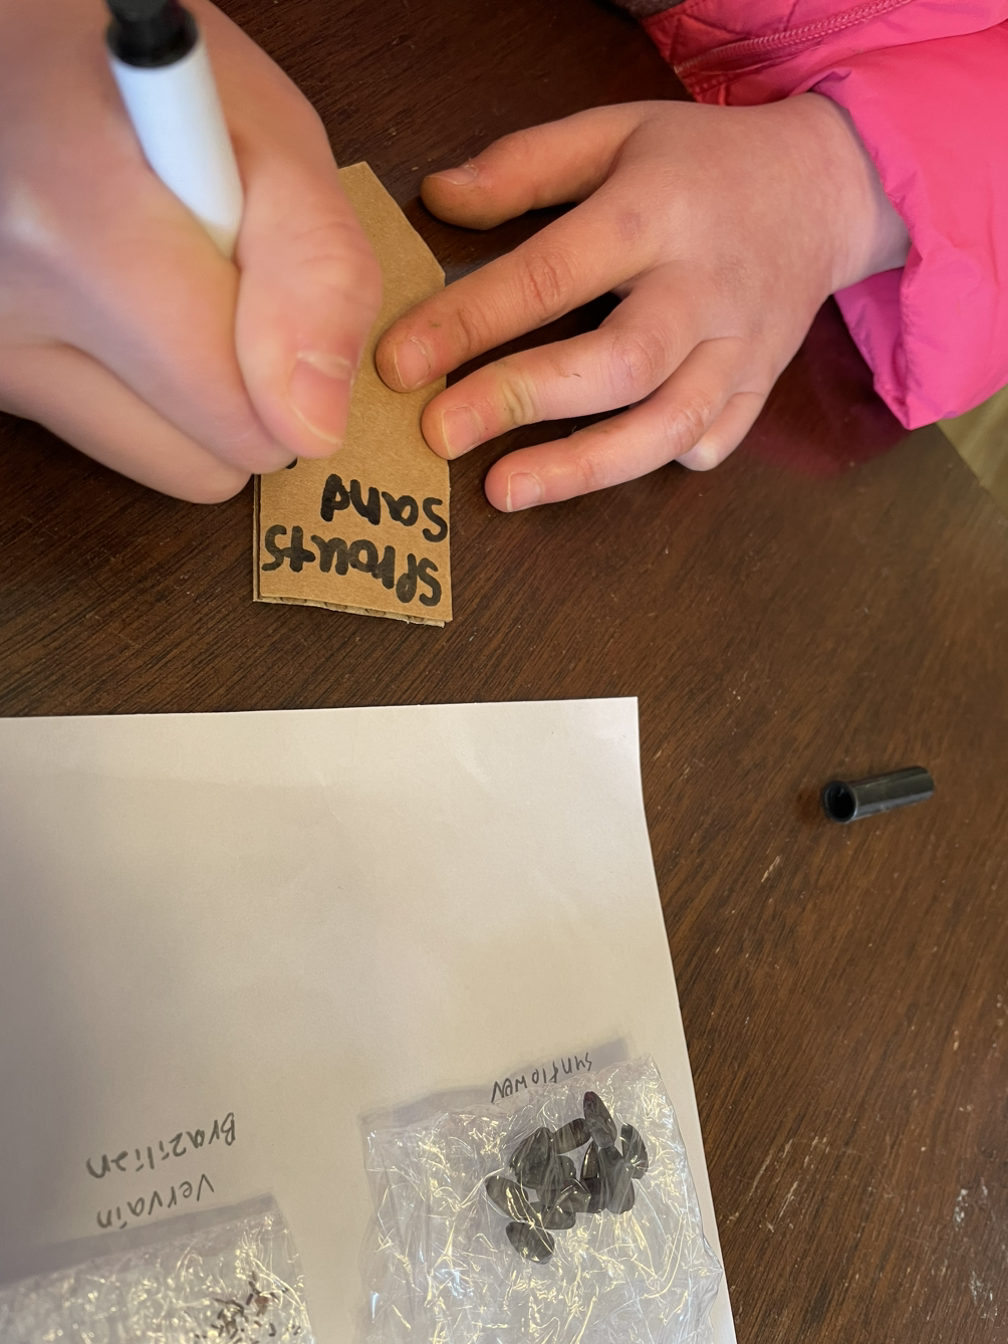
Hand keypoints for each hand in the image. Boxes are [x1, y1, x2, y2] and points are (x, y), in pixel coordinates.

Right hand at [0, 0, 379, 500]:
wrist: (18, 60)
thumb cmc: (148, 79)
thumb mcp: (268, 134)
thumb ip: (319, 272)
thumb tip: (314, 424)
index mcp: (76, 236)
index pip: (240, 419)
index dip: (290, 361)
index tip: (262, 273)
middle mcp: (8, 315)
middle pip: (206, 463)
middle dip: (243, 381)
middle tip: (209, 268)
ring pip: (162, 463)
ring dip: (191, 392)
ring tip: (161, 281)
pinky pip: (111, 437)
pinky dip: (138, 386)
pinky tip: (119, 301)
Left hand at [376, 96, 908, 509]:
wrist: (824, 186)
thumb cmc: (701, 163)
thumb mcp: (615, 131)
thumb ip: (525, 165)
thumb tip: (437, 200)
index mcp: (654, 212)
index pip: (549, 273)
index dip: (468, 322)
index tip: (398, 363)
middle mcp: (702, 287)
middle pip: (616, 361)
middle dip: (522, 401)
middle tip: (439, 435)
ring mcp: (740, 347)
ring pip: (669, 423)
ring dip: (583, 466)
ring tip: (504, 490)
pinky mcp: (760, 388)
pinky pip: (714, 440)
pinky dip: (665, 462)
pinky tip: (608, 469)